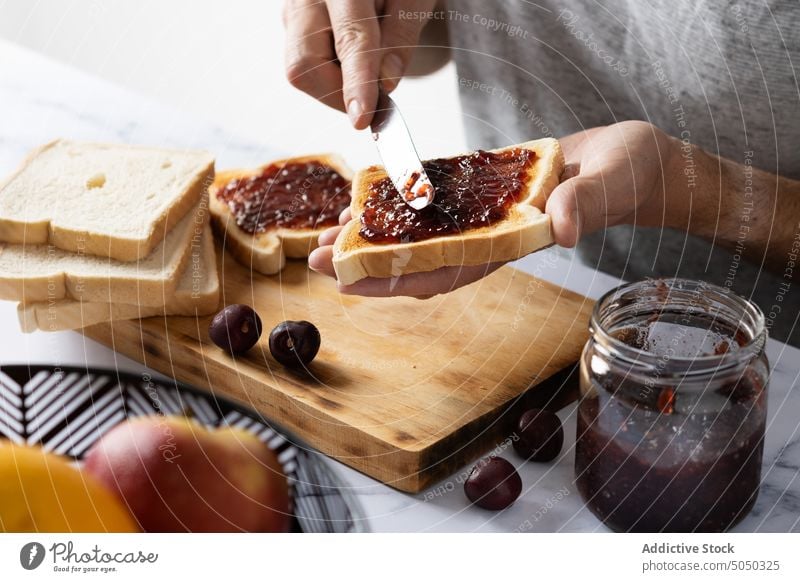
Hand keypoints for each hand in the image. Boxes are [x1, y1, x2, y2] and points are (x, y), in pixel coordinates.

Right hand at [283, 0, 437, 127]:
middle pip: (305, 63)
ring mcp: (294, 13)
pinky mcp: (294, 28)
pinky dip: (334, 76)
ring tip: (367, 63)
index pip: (350, 39)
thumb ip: (402, 35)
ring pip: (302, 73)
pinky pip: (307, 68)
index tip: (362, 118)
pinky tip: (354, 59)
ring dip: (339, 85)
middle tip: (375, 97)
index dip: (357, 82)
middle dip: (340, 92)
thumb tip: (385, 82)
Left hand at [309, 120, 680, 297]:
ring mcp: (484, 217)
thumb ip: (584, 204)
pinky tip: (372, 198)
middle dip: (367, 264)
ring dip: (375, 236)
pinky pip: (436, 204)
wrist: (632, 164)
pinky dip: (403, 204)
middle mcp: (490, 237)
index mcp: (512, 244)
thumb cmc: (627, 176)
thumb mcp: (610, 184)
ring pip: (421, 236)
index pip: (447, 270)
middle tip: (314, 260)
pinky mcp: (484, 192)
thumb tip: (563, 225)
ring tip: (329, 231)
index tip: (350, 282)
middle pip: (420, 261)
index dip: (398, 279)